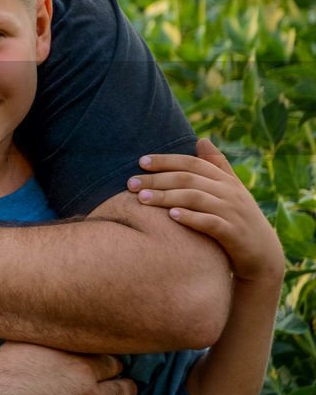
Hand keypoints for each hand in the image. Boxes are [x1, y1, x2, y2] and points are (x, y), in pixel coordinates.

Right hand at [0, 342, 143, 394]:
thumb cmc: (0, 376)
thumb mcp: (25, 344)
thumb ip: (52, 338)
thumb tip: (64, 324)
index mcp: (79, 368)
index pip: (113, 364)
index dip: (115, 365)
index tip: (115, 367)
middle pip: (122, 391)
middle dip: (127, 388)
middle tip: (129, 387)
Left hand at [127, 138, 283, 282]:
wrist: (263, 254)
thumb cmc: (238, 218)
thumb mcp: (230, 190)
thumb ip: (216, 166)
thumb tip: (201, 139)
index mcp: (225, 180)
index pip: (192, 163)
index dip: (166, 161)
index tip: (140, 162)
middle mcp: (229, 192)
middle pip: (188, 179)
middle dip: (157, 180)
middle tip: (130, 184)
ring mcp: (232, 212)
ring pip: (196, 198)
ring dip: (167, 197)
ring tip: (142, 199)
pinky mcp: (234, 233)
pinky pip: (210, 222)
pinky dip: (190, 217)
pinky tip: (171, 216)